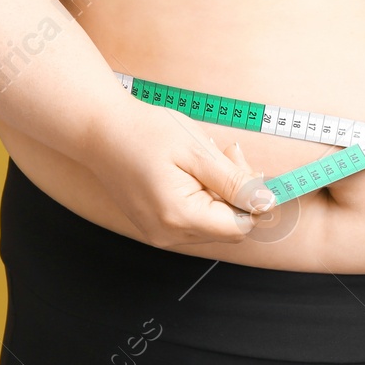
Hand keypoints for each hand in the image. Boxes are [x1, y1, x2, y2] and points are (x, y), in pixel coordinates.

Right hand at [81, 98, 274, 249]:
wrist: (98, 130)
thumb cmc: (144, 133)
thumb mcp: (197, 151)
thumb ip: (234, 181)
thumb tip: (266, 202)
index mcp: (180, 217)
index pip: (240, 227)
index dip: (253, 200)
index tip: (249, 168)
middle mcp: (169, 235)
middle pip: (228, 227)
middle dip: (238, 192)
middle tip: (228, 154)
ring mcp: (160, 232)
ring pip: (213, 222)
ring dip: (222, 192)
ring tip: (208, 157)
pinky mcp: (156, 225)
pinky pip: (194, 218)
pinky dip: (204, 196)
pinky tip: (194, 170)